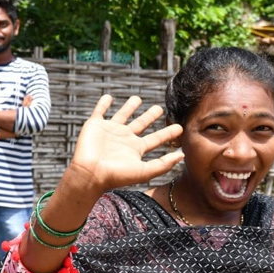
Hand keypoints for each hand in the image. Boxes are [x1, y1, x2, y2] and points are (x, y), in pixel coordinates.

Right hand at [67, 95, 183, 194]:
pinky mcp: (95, 125)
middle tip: (159, 108)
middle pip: (140, 124)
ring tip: (137, 99)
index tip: (179, 127)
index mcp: (136, 149)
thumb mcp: (144, 171)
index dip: (167, 133)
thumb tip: (182, 155)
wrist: (90, 172)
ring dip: (129, 107)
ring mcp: (109, 131)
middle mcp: (124, 138)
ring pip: (122, 115)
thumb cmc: (116, 175)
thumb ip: (163, 163)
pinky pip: (100, 111)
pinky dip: (103, 104)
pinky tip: (108, 97)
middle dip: (150, 116)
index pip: (156, 138)